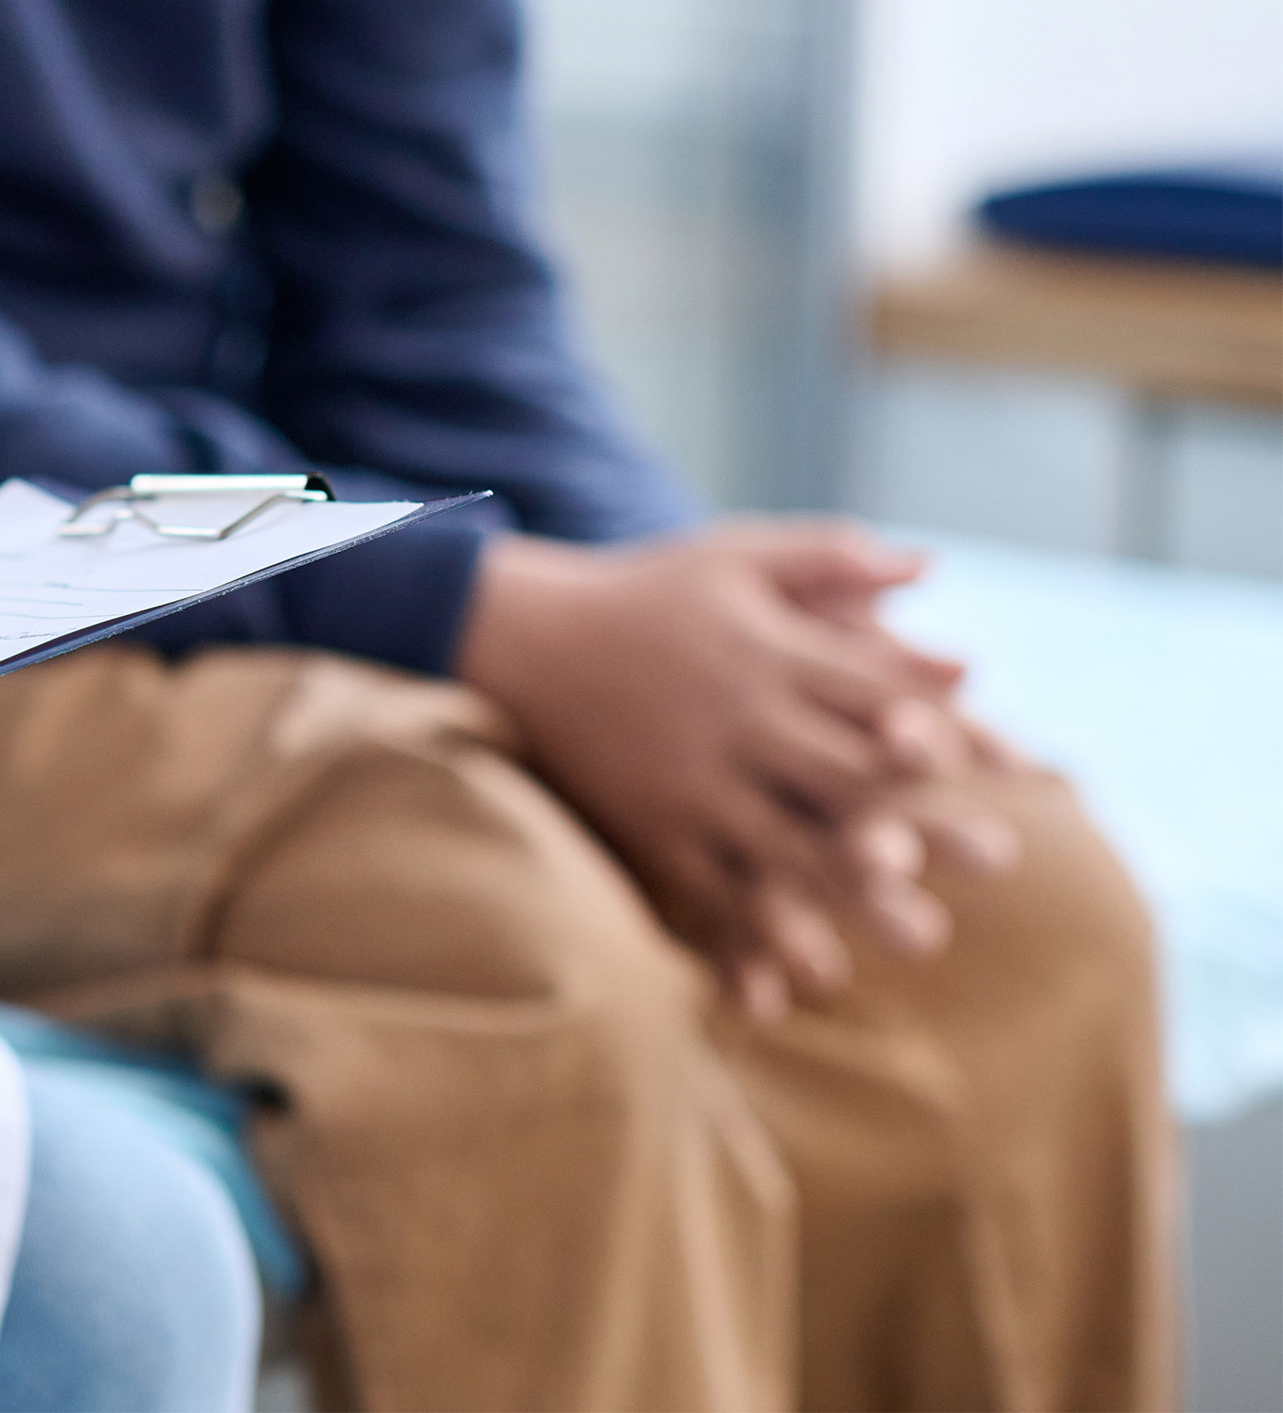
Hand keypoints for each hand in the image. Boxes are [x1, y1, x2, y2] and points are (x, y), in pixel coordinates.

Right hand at [455, 522, 1019, 1015]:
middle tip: (1002, 860)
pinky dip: (751, 933)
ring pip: (782, 843)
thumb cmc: (642, 590)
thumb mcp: (733, 554)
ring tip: (919, 936)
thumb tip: (930, 569)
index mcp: (765, 650)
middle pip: (843, 775)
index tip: (1017, 763)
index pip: (872, 690)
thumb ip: (829, 558)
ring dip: (853, 891)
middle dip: (925, 818)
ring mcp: (687, 776)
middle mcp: (733, 717)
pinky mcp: (647, 822)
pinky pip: (705, 887)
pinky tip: (797, 978)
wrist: (516, 632)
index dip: (947, 727)